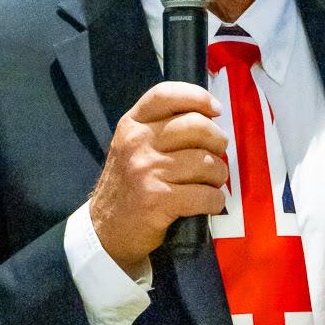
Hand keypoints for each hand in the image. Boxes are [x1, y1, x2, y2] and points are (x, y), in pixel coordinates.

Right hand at [89, 83, 228, 273]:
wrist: (105, 229)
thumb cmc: (128, 186)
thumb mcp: (133, 146)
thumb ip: (161, 128)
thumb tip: (209, 118)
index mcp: (132, 125)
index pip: (166, 95)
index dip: (198, 97)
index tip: (216, 110)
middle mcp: (137, 143)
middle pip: (196, 126)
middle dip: (218, 142)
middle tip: (218, 154)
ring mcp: (147, 171)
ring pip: (206, 162)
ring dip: (219, 175)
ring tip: (212, 182)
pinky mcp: (158, 200)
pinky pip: (205, 195)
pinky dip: (215, 201)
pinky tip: (210, 203)